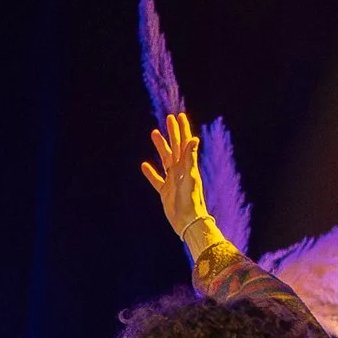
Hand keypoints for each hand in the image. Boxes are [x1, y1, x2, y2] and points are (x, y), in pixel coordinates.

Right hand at [140, 111, 210, 240]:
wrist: (187, 220)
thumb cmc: (190, 199)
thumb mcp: (189, 176)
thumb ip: (190, 158)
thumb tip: (193, 138)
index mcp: (186, 165)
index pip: (183, 143)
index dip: (181, 129)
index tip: (178, 116)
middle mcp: (180, 170)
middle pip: (174, 147)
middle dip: (171, 133)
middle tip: (168, 119)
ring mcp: (172, 180)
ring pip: (164, 159)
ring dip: (159, 146)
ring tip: (154, 134)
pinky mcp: (164, 191)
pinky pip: (156, 179)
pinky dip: (150, 172)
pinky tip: (144, 165)